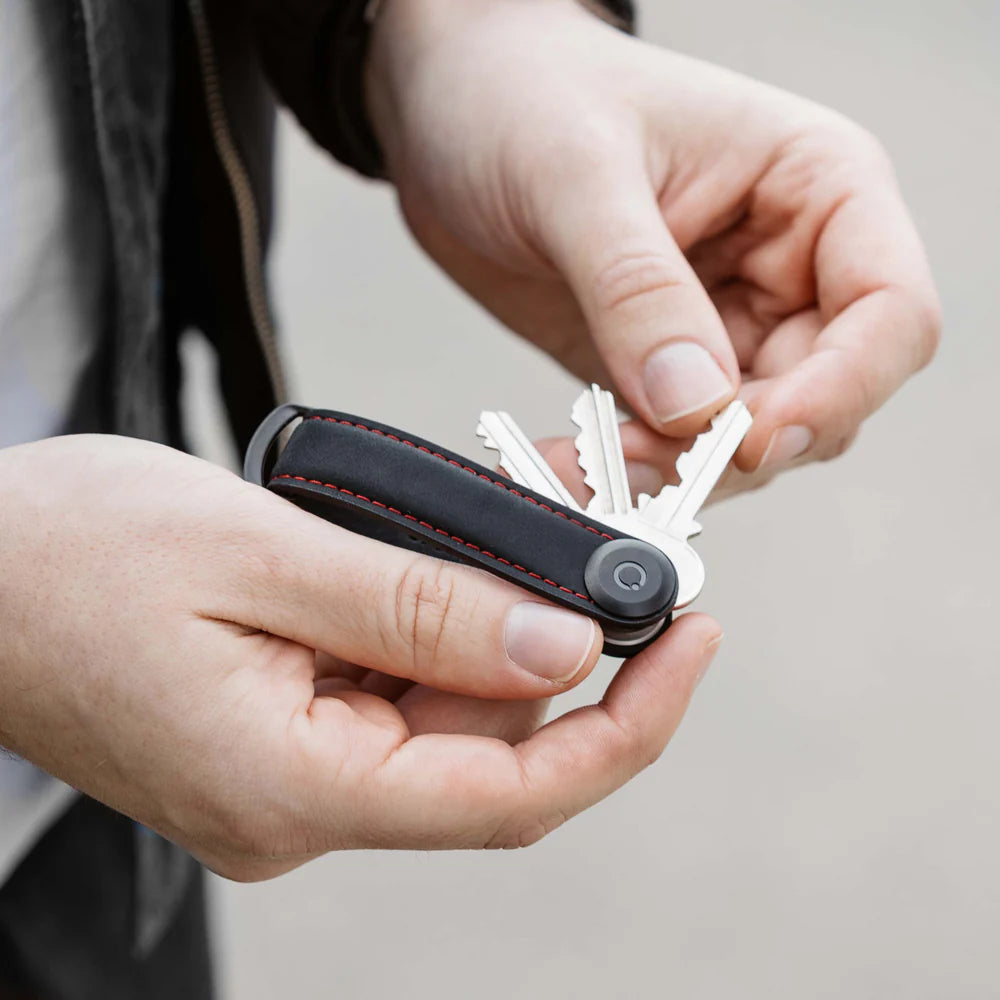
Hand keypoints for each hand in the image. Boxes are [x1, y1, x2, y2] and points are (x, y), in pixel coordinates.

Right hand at [0, 435, 720, 878]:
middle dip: (578, 648)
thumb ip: (418, 609)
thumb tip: (562, 645)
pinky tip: (477, 550)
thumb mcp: (259, 555)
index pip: (511, 793)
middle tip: (632, 548)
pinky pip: (403, 680)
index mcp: (293, 788)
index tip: (695, 642)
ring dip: (513, 620)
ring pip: (454, 705)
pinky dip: (452, 618)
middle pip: (494, 744)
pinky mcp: (288, 722)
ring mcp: (296, 766)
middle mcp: (304, 801)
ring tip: (558, 521)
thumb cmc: (71, 556)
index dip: (627, 726)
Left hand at [367, 0, 939, 497]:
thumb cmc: (527, 95)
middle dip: (733, 449)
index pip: (889, 313)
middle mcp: (787, 268)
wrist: (456, 112)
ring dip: (672, 473)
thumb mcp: (578, 175)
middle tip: (637, 461)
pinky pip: (670, 446)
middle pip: (818, 399)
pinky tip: (568, 466)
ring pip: (742, 441)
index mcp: (815, 190)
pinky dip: (627, 470)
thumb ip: (640, 290)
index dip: (841, 391)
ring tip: (581, 468)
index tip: (750, 436)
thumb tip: (694, 407)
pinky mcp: (661, 368)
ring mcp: (723, 326)